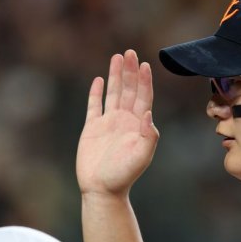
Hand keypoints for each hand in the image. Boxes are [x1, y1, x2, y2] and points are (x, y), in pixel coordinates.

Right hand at [77, 50, 159, 197]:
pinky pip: (94, 106)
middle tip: (130, 52)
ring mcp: (108, 123)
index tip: (145, 64)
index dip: (145, 81)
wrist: (102, 189)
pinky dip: (96, 92)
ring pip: (113, 93)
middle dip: (130, 71)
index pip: (143, 97)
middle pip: (129, 90)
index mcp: (137, 125)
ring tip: (117, 57)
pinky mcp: (92, 128)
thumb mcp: (142, 156)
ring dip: (116, 75)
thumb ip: (148, 135)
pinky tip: (100, 80)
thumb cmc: (123, 175)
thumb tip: (147, 112)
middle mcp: (124, 121)